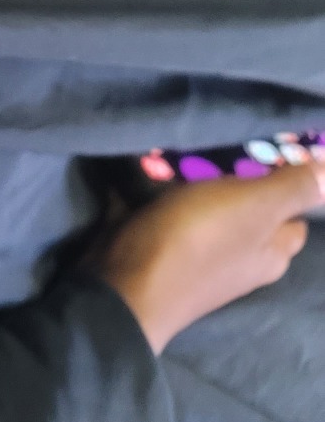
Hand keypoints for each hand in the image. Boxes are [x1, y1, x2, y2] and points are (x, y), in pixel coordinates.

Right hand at [96, 160, 324, 351]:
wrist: (127, 284)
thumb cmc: (198, 242)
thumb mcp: (254, 208)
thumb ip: (294, 189)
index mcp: (271, 252)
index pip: (294, 215)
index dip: (288, 182)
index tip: (269, 145)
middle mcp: (242, 258)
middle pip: (249, 207)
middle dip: (236, 173)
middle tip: (222, 137)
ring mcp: (200, 255)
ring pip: (206, 205)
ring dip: (195, 176)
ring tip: (184, 141)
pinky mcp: (161, 246)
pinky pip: (166, 208)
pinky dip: (159, 186)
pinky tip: (150, 162)